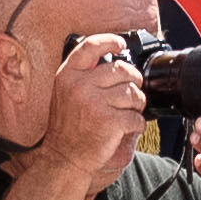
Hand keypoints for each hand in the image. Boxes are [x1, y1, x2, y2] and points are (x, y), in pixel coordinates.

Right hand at [39, 37, 156, 190]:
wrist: (63, 158)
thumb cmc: (69, 127)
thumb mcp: (66, 93)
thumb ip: (85, 76)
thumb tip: (116, 60)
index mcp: (67, 76)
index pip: (91, 46)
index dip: (109, 41)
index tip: (121, 44)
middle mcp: (79, 86)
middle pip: (122, 69)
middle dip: (133, 81)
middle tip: (130, 93)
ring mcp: (93, 103)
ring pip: (133, 93)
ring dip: (136, 105)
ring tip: (126, 113)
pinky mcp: (108, 121)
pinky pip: (136, 117)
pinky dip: (136, 124)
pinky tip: (125, 129)